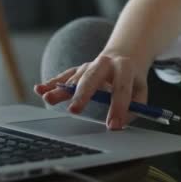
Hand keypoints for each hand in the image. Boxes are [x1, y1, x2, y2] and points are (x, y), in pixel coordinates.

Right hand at [34, 52, 148, 129]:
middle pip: (92, 78)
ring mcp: (89, 65)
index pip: (121, 88)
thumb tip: (121, 121)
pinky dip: (51, 83)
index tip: (113, 126)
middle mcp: (104, 63)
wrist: (123, 55)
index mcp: (125, 67)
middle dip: (83, 94)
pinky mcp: (78, 70)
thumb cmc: (131, 79)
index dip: (118, 108)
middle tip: (74, 111)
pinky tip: (40, 89)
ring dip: (61, 90)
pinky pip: (64, 76)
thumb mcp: (141, 89)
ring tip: (48, 99)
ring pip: (74, 78)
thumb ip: (135, 106)